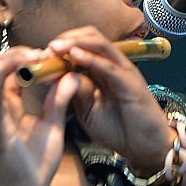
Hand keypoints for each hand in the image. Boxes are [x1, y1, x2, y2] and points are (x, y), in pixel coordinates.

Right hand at [0, 46, 79, 185]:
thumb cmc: (37, 162)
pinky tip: (0, 72)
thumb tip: (70, 76)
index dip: (26, 58)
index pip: (11, 72)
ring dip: (8, 62)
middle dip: (16, 54)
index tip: (47, 53)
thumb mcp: (53, 124)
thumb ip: (59, 101)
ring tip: (31, 58)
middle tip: (40, 53)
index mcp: (9, 106)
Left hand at [44, 27, 175, 177]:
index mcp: (103, 70)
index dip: (61, 46)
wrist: (145, 148)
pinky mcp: (131, 84)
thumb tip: (56, 75)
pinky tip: (75, 57)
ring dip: (76, 43)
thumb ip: (75, 91)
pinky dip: (91, 59)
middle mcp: (114, 66)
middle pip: (91, 37)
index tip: (41, 55)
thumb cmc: (120, 129)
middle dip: (66, 39)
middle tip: (47, 48)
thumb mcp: (88, 110)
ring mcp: (124, 72)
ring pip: (100, 44)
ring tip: (56, 48)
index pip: (82, 45)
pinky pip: (110, 66)